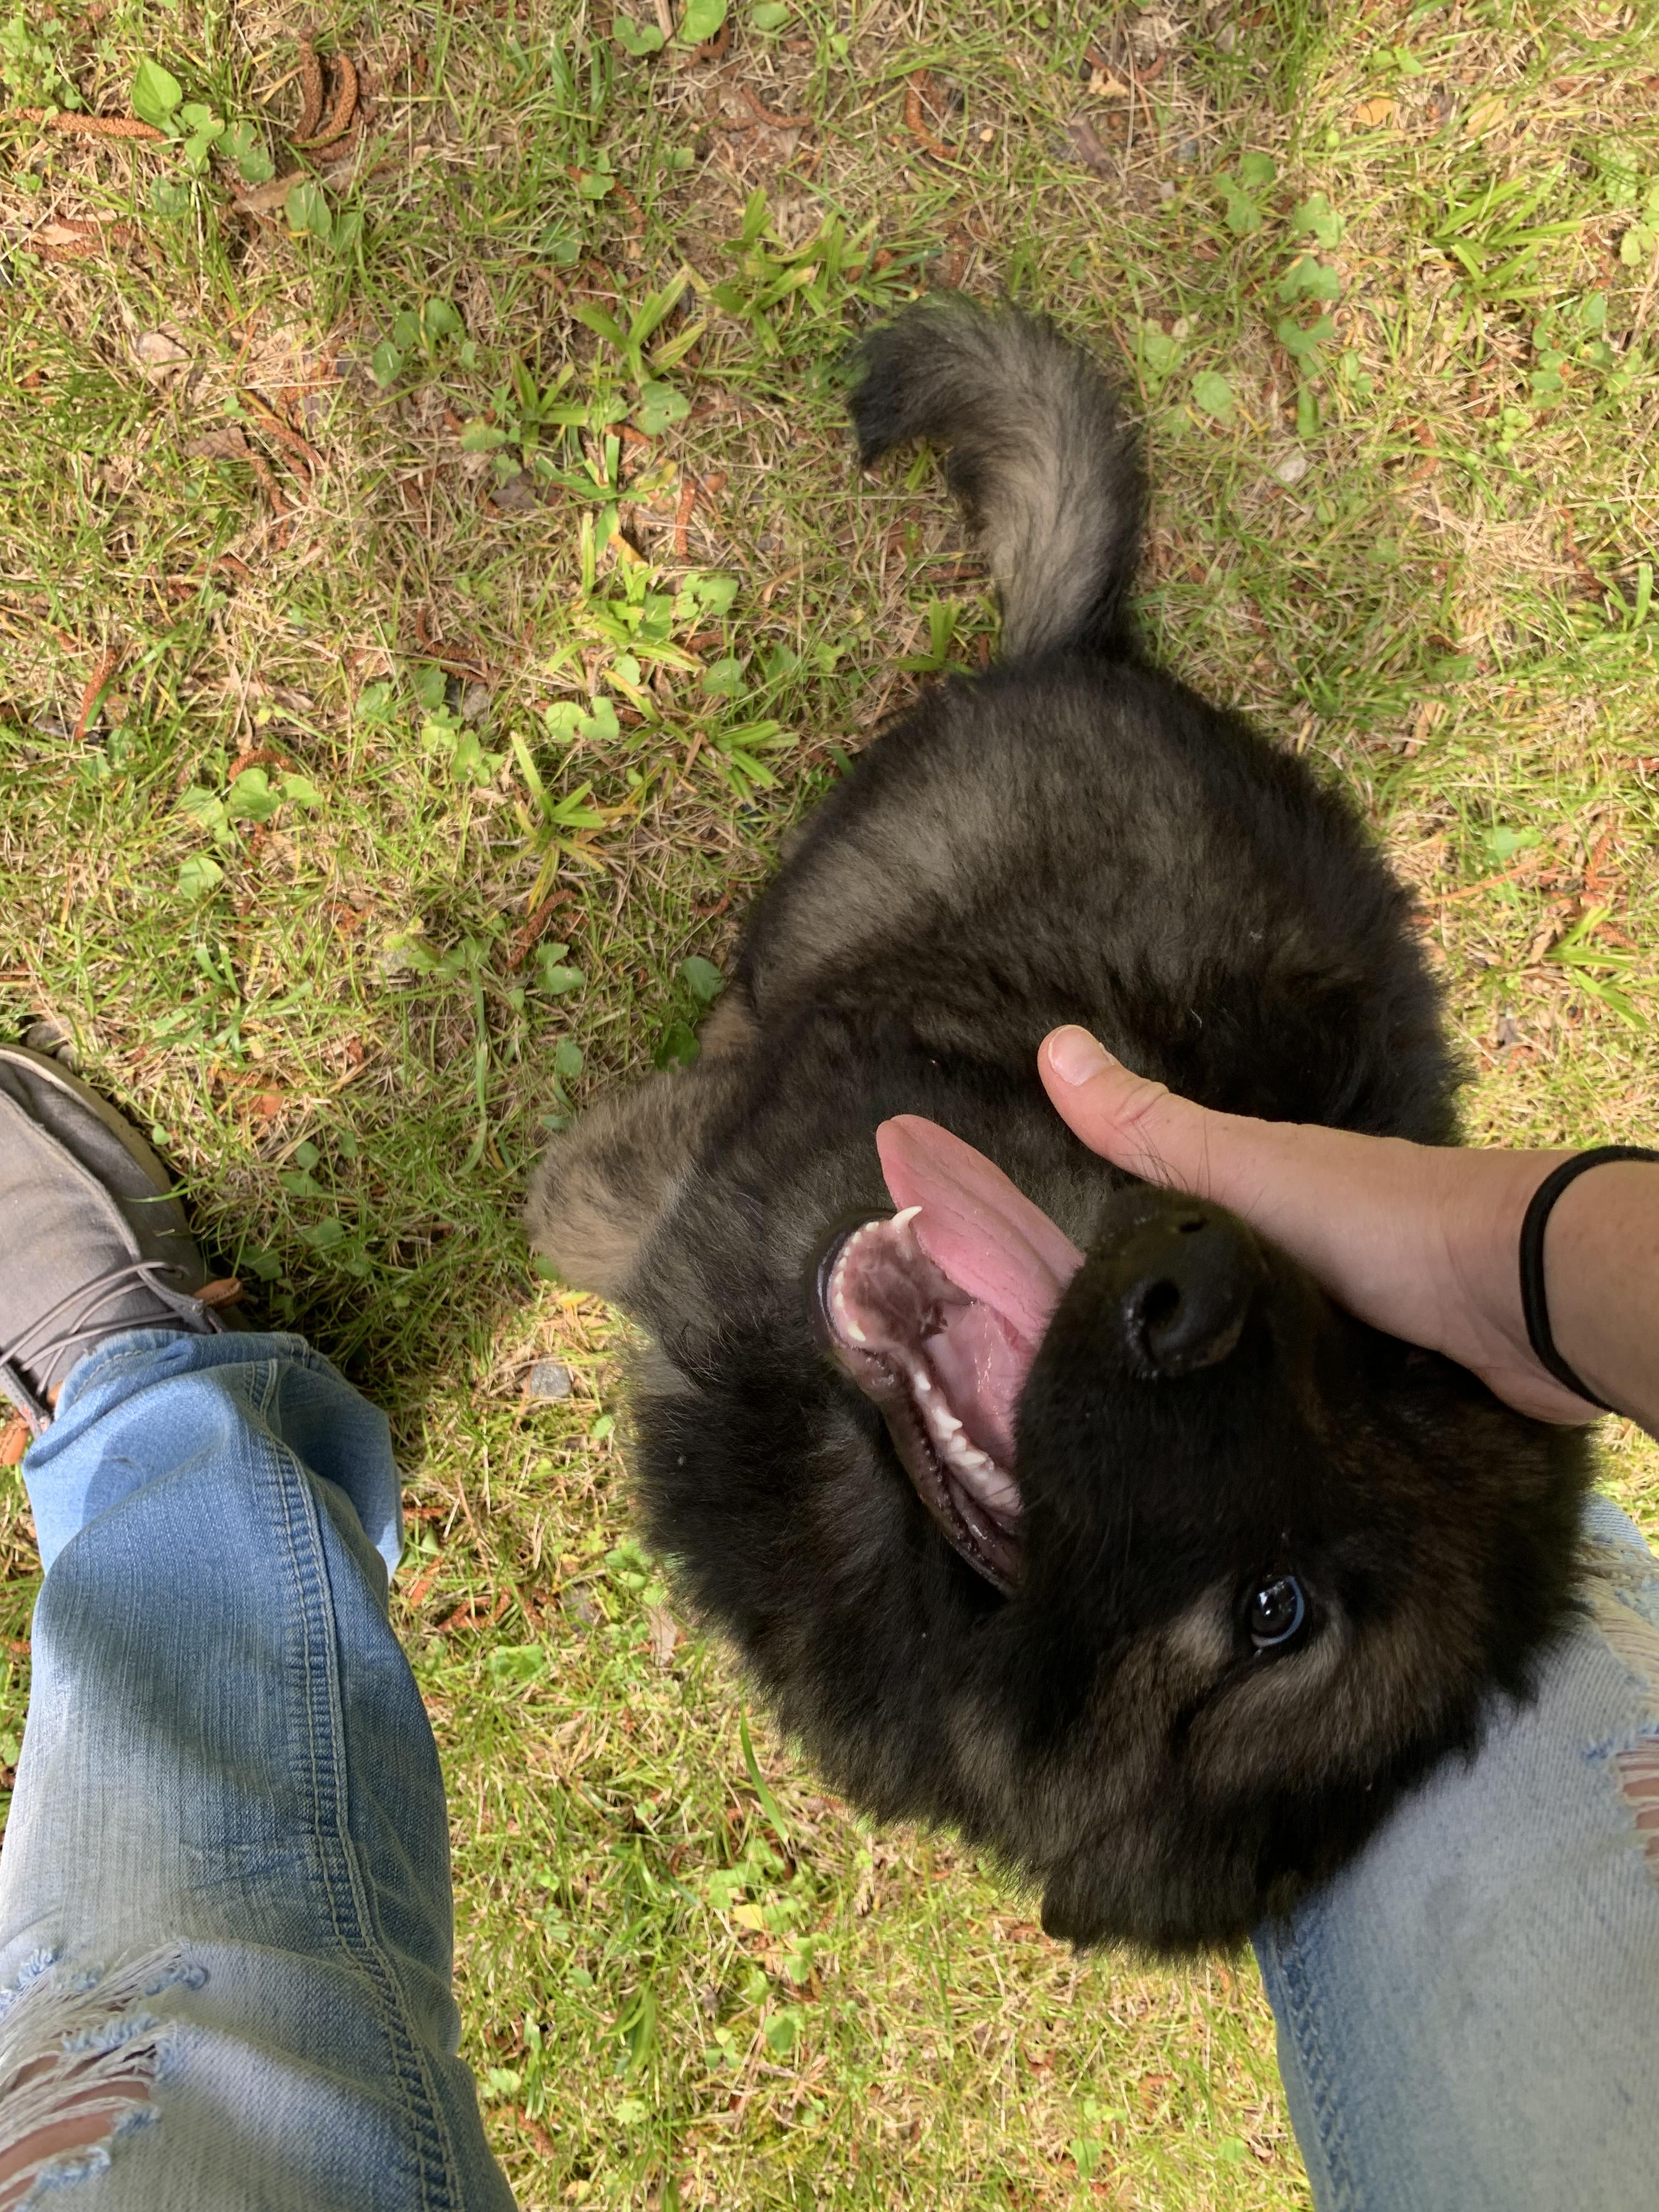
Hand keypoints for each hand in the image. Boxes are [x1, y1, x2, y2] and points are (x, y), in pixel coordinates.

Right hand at [1038, 1027, 1601, 1423]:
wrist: (1520, 1296)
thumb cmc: (1374, 1221)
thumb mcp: (1243, 1167)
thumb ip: (1154, 1129)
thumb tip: (1051, 1043)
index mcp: (1272, 1182)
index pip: (1175, 1199)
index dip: (1118, 1222)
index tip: (1054, 1269)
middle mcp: (1309, 1240)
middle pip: (1219, 1272)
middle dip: (1170, 1308)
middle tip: (1091, 1362)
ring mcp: (1353, 1308)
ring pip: (1265, 1331)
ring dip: (1226, 1360)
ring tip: (1150, 1410)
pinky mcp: (1391, 1374)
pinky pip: (1315, 1385)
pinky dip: (1281, 1399)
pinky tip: (1241, 1430)